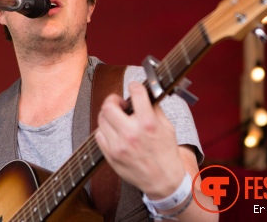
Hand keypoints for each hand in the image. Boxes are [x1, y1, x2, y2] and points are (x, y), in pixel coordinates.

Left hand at [95, 81, 185, 198]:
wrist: (163, 180)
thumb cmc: (166, 153)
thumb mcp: (168, 127)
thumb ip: (154, 109)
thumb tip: (145, 94)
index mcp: (148, 124)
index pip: (136, 93)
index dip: (134, 86)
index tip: (134, 88)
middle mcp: (131, 133)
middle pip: (109, 105)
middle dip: (113, 99)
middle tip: (119, 103)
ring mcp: (119, 145)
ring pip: (101, 119)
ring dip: (108, 115)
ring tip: (117, 118)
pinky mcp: (111, 155)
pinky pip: (99, 135)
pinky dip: (104, 130)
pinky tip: (113, 131)